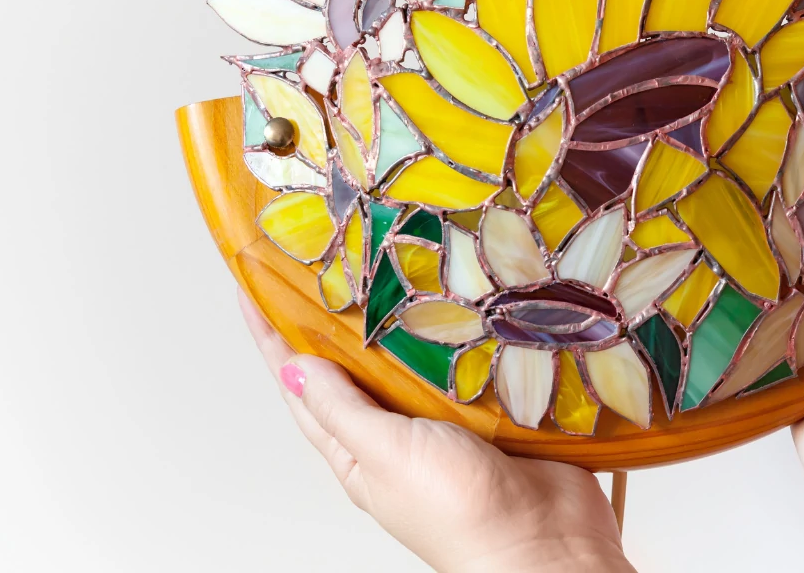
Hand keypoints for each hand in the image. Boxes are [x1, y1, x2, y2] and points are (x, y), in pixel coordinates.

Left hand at [238, 292, 634, 572]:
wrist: (548, 544)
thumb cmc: (459, 513)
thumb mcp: (385, 455)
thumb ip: (342, 410)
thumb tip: (292, 367)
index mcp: (360, 452)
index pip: (303, 385)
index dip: (275, 336)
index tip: (255, 286)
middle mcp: (399, 435)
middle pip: (357, 365)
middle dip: (338, 316)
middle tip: (328, 258)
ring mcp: (447, 420)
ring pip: (413, 357)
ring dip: (403, 317)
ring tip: (390, 264)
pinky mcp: (492, 408)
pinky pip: (468, 360)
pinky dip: (460, 330)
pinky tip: (458, 299)